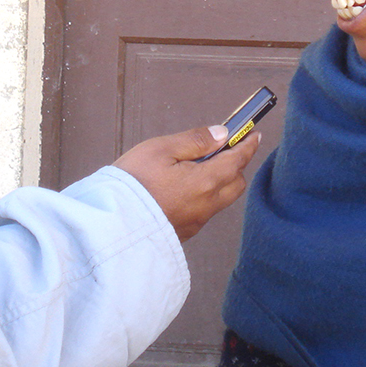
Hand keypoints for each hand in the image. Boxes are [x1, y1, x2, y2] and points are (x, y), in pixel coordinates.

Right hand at [114, 125, 259, 241]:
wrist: (111, 222)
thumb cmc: (133, 182)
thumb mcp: (161, 149)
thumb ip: (195, 141)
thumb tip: (221, 134)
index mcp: (205, 181)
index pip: (237, 160)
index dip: (248, 145)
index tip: (254, 135)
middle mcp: (206, 205)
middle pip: (236, 183)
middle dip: (236, 165)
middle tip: (224, 150)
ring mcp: (196, 221)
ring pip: (221, 199)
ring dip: (221, 182)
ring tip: (201, 168)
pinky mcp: (184, 232)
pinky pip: (205, 212)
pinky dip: (205, 197)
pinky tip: (185, 189)